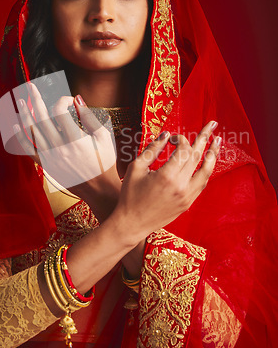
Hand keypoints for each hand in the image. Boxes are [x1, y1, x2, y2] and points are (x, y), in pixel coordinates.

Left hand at [13, 83, 119, 205]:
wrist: (99, 189)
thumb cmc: (105, 162)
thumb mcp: (104, 137)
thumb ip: (90, 117)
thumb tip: (78, 99)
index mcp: (75, 140)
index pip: (61, 111)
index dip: (63, 100)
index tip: (70, 100)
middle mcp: (60, 147)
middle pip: (43, 118)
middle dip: (36, 100)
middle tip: (30, 87)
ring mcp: (51, 157)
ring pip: (33, 132)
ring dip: (25, 115)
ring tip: (20, 101)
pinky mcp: (46, 165)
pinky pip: (29, 149)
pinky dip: (21, 137)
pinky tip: (16, 125)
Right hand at [114, 121, 220, 244]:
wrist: (131, 223)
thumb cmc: (129, 194)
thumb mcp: (136, 168)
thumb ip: (152, 149)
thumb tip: (166, 134)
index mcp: (167, 176)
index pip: (183, 150)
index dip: (180, 139)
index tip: (172, 138)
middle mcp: (181, 186)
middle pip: (197, 156)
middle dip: (204, 137)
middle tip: (213, 124)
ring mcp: (187, 196)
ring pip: (206, 171)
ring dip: (212, 154)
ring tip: (217, 140)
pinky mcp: (188, 203)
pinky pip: (202, 183)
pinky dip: (207, 170)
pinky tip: (209, 161)